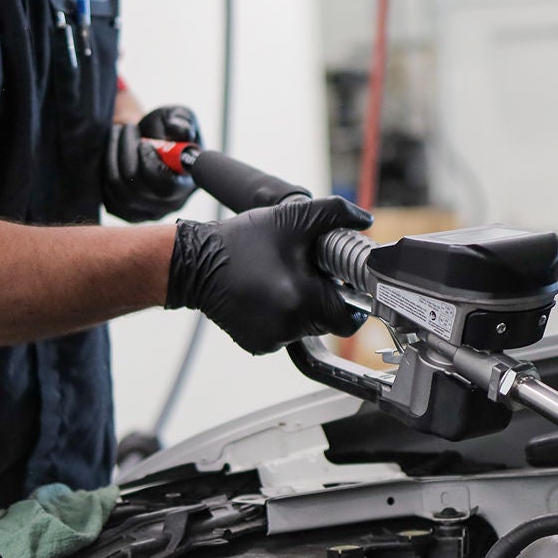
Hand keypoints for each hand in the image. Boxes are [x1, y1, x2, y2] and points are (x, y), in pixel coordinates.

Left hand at [103, 105, 200, 221]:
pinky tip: (112, 152)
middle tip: (128, 128)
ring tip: (118, 133)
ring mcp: (149, 213)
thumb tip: (181, 131)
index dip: (149, 164)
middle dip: (127, 152)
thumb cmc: (166, 129)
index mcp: (189, 183)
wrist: (147, 141)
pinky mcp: (128, 214)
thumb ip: (181, 120)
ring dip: (113, 156)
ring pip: (119, 189)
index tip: (143, 143)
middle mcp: (171, 204)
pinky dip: (105, 170)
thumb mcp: (178, 116)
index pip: (166, 187)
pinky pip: (108, 196)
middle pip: (138, 188)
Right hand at [166, 196, 372, 354]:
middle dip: (323, 297)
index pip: (351, 315)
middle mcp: (288, 327)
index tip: (338, 279)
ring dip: (301, 306)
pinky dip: (281, 316)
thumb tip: (363, 218)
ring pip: (306, 327)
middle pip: (328, 320)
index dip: (350, 295)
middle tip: (305, 271)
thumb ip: (334, 213)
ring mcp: (271, 340)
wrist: (194, 263)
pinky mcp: (257, 344)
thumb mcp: (292, 218)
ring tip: (280, 278)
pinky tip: (264, 294)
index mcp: (302, 300)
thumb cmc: (240, 241)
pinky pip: (284, 333)